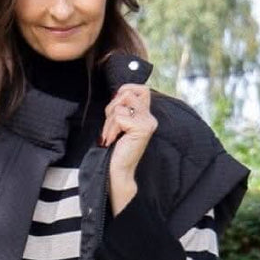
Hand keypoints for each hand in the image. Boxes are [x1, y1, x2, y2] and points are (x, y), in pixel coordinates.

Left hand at [101, 83, 155, 209]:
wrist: (117, 169)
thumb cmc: (115, 147)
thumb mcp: (119, 122)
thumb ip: (122, 106)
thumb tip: (119, 92)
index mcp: (146, 115)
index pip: (141, 89)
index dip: (125, 91)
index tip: (116, 106)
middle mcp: (150, 118)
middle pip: (128, 93)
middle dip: (112, 107)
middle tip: (112, 125)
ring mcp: (147, 123)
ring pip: (120, 106)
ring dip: (109, 121)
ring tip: (112, 135)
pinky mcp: (141, 128)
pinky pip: (119, 117)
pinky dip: (110, 128)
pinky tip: (113, 139)